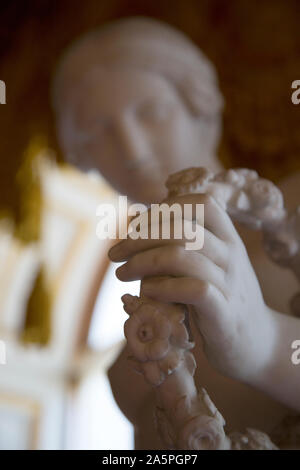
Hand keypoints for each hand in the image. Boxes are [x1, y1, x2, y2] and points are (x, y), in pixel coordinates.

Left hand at [108, 194, 276, 382]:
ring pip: (182, 256)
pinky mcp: (224, 314)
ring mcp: (230, 283)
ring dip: (142, 263)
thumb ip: (183, 243)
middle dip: (140, 237)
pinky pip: (193, 289)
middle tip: (115, 254)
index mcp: (229, 237)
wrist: (257, 343)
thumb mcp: (209, 264)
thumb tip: (137, 221)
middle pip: (182, 227)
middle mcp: (232, 254)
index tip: (136, 227)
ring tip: (122, 274)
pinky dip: (162, 287)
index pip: (200, 203)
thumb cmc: (222, 298)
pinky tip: (146, 292)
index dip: (164, 209)